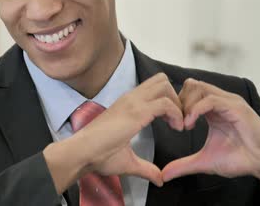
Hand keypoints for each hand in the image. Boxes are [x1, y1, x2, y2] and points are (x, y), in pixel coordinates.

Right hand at [43, 73, 183, 193]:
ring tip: (178, 124)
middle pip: (161, 80)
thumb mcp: (128, 161)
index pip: (154, 87)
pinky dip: (176, 114)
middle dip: (176, 97)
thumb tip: (159, 178)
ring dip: (177, 104)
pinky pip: (165, 103)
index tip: (172, 122)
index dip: (169, 101)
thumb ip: (146, 168)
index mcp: (128, 105)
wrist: (82, 153)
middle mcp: (131, 98)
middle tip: (178, 119)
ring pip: (165, 85)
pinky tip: (175, 128)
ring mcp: (133, 103)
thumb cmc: (98, 155)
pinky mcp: (136, 112)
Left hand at [162, 78, 259, 203]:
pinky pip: (211, 99)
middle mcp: (219, 101)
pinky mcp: (236, 107)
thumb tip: (165, 175)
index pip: (187, 93)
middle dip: (178, 102)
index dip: (175, 106)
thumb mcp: (205, 161)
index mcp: (212, 109)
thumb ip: (184, 165)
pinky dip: (196, 109)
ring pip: (198, 87)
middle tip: (176, 123)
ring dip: (186, 104)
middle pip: (190, 85)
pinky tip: (190, 124)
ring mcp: (228, 102)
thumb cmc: (241, 158)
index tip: (171, 124)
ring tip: (184, 125)